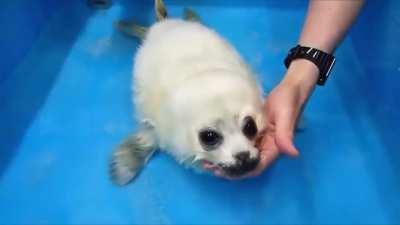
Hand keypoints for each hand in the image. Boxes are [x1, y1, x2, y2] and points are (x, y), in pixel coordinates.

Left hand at [203, 60, 318, 178]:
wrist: (290, 88)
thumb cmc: (289, 101)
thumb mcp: (286, 116)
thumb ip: (286, 135)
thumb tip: (292, 153)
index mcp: (273, 148)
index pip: (256, 166)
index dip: (240, 172)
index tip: (222, 172)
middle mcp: (265, 147)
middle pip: (246, 164)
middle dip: (229, 168)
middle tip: (209, 166)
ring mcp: (258, 140)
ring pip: (241, 155)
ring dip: (227, 159)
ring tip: (207, 160)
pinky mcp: (252, 132)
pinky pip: (240, 143)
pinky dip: (229, 146)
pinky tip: (215, 145)